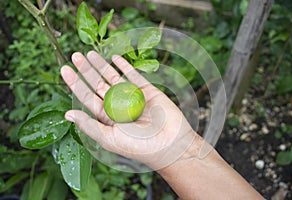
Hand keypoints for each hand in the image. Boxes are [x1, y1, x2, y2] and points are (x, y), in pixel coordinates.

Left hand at [60, 51, 197, 169]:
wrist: (170, 143)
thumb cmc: (138, 146)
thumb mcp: (109, 138)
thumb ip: (89, 125)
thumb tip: (67, 114)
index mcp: (106, 118)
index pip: (87, 97)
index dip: (75, 83)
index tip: (65, 69)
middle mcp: (117, 106)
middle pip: (98, 84)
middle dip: (86, 70)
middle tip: (75, 56)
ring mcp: (132, 97)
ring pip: (113, 77)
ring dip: (101, 65)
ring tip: (89, 53)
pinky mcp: (146, 90)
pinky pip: (133, 75)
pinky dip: (124, 66)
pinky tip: (113, 57)